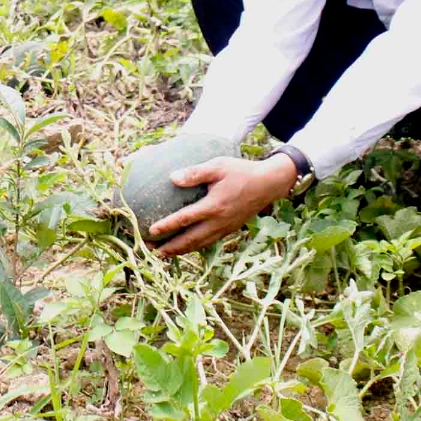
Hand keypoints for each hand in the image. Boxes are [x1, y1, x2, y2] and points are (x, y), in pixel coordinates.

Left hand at [148, 154, 299, 257]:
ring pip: (200, 244)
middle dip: (170, 247)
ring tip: (164, 254)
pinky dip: (195, 246)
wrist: (268, 184)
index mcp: (214, 206)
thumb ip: (195, 173)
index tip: (151, 231)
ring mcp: (225, 228)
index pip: (185, 219)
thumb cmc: (241, 172)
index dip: (167, 226)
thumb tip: (172, 178)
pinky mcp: (230, 229)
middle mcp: (219, 221)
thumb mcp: (218, 166)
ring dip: (181, 250)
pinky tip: (186, 246)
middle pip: (190, 240)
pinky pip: (209, 242)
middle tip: (152, 251)